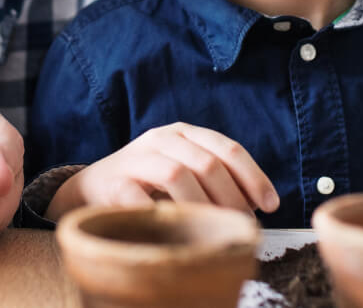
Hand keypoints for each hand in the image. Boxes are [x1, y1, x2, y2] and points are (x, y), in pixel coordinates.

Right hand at [47, 122, 278, 220]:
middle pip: (206, 163)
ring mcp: (135, 159)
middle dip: (231, 198)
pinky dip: (163, 215)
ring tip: (213, 228)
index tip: (270, 205)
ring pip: (176, 175)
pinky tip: (177, 228)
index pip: (227, 148)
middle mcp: (160, 139)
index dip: (253, 176)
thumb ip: (216, 179)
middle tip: (240, 224)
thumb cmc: (148, 184)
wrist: (92, 188)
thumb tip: (257, 205)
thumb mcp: (185, 171)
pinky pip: (143, 198)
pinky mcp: (114, 183)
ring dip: (202, 206)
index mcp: (183, 133)